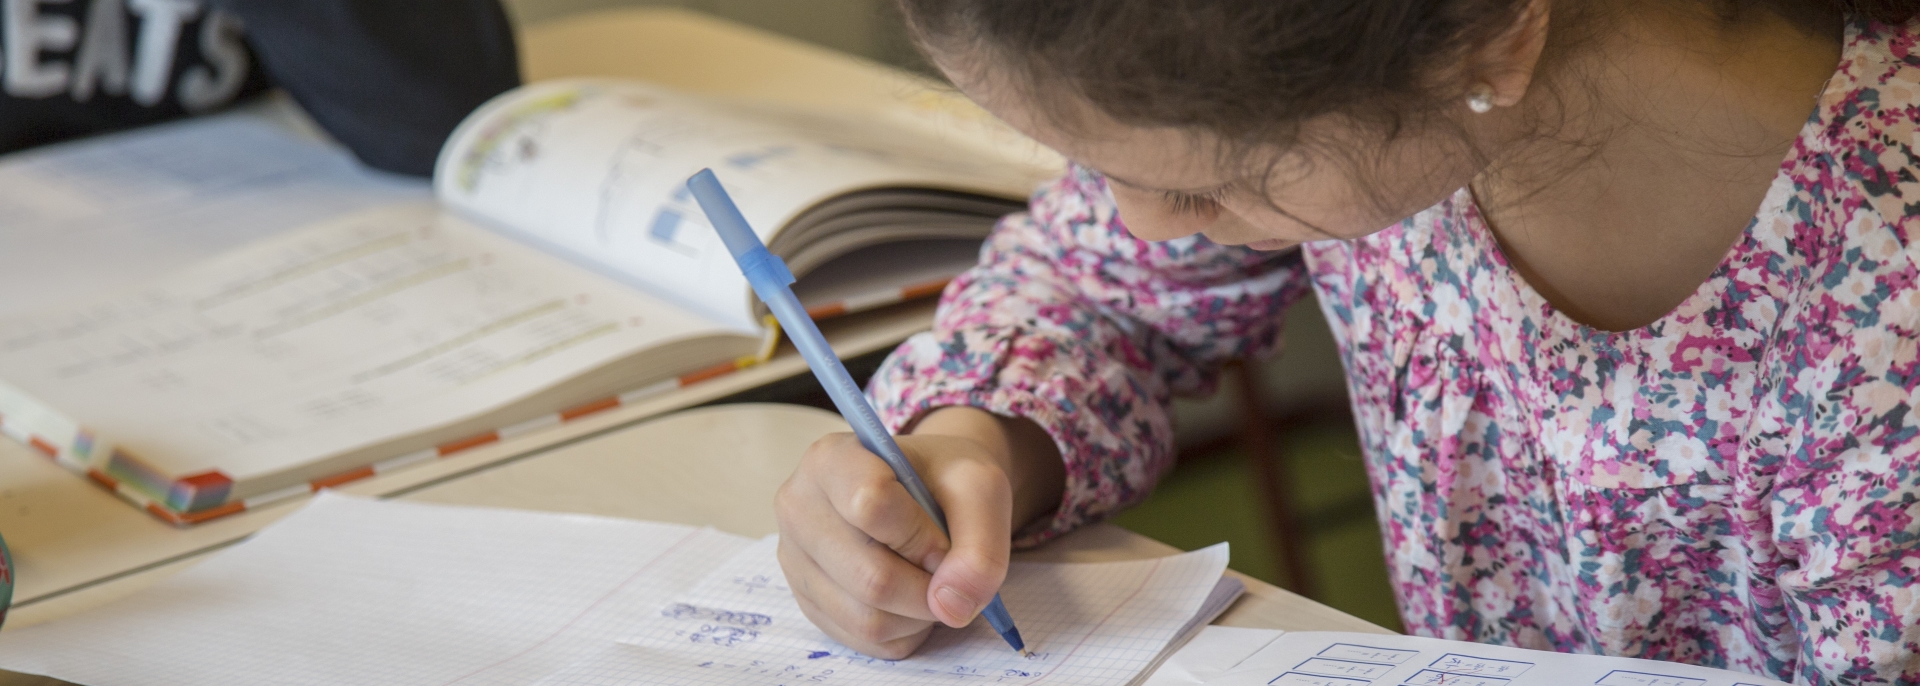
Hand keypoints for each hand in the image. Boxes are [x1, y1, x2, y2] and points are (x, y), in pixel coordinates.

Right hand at [774, 407, 1061, 658]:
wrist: (922, 492)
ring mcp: (795, 562)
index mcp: (830, 460)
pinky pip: (864, 641)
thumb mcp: (980, 488)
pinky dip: (904, 630)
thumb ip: (980, 544)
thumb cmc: (943, 480)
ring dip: (919, 614)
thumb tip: (951, 607)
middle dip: (929, 587)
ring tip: (931, 581)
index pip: (872, 504)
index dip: (923, 535)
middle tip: (948, 569)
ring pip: (867, 619)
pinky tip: (910, 597)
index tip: (944, 537)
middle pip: (871, 578)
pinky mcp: (808, 603)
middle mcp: (798, 509)